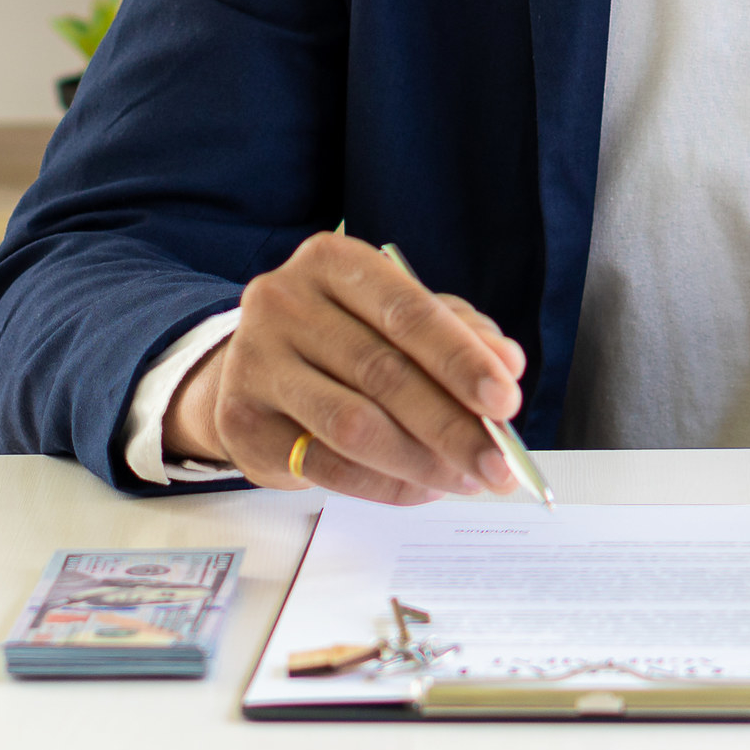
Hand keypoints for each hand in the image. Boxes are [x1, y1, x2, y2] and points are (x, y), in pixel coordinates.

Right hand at [165, 231, 529, 504]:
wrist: (250, 370)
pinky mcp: (242, 420)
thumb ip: (457, 333)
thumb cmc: (341, 339)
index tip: (506, 400)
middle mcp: (284, 301)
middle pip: (383, 372)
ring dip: (421, 462)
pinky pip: (326, 466)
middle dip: (452, 426)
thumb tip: (506, 362)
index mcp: (331, 262)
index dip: (460, 359)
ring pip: (354, 425)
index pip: (405, 310)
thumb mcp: (398, 319)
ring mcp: (256, 361)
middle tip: (499, 464)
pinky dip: (384, 486)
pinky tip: (421, 488)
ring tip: (465, 480)